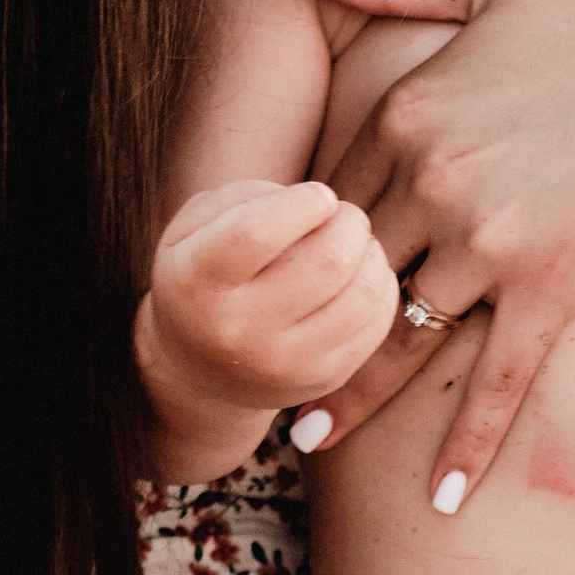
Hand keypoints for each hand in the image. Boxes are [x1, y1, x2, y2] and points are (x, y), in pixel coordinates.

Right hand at [136, 177, 395, 472]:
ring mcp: (285, 363)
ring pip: (364, 294)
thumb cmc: (204, 275)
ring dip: (371, 254)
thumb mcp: (194, 226)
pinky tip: (360, 276)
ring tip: (353, 245)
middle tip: (343, 216)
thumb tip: (319, 204)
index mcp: (198, 281)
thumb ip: (245, 197)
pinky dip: (380, 287)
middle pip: (327, 262)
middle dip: (350, 223)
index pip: (257, 232)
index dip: (304, 203)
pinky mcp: (323, 378)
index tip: (318, 195)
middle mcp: (239, 329)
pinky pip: (377, 322)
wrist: (200, 370)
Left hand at [304, 0, 574, 500]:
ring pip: (401, 336)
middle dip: (304, 324)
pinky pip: (496, 380)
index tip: (274, 277)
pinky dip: (468, 442)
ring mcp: (490, 243)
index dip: (304, 241)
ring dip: (353, 396)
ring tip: (309, 438)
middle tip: (260, 370)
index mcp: (410, 109)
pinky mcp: (551, 290)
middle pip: (349, 275)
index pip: (333, 194)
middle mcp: (435, 180)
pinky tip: (441, 499)